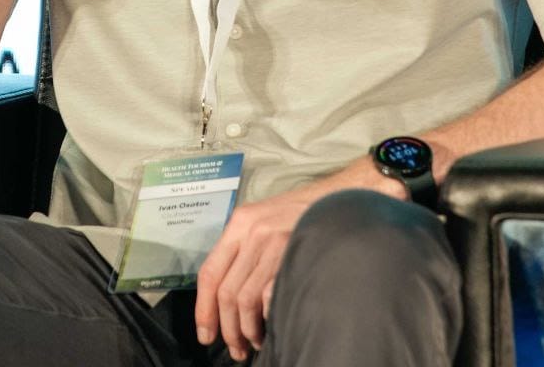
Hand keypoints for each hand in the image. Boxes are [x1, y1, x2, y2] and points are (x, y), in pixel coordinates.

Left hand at [194, 157, 407, 361]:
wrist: (339, 196)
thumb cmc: (301, 212)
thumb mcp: (263, 220)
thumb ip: (243, 249)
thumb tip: (227, 296)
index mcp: (240, 223)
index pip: (210, 271)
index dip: (204, 308)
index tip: (206, 333)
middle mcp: (253, 231)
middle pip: (226, 291)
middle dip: (227, 328)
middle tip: (234, 348)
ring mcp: (274, 243)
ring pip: (245, 299)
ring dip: (247, 329)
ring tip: (254, 340)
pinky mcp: (294, 255)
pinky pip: (270, 296)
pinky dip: (267, 317)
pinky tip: (273, 326)